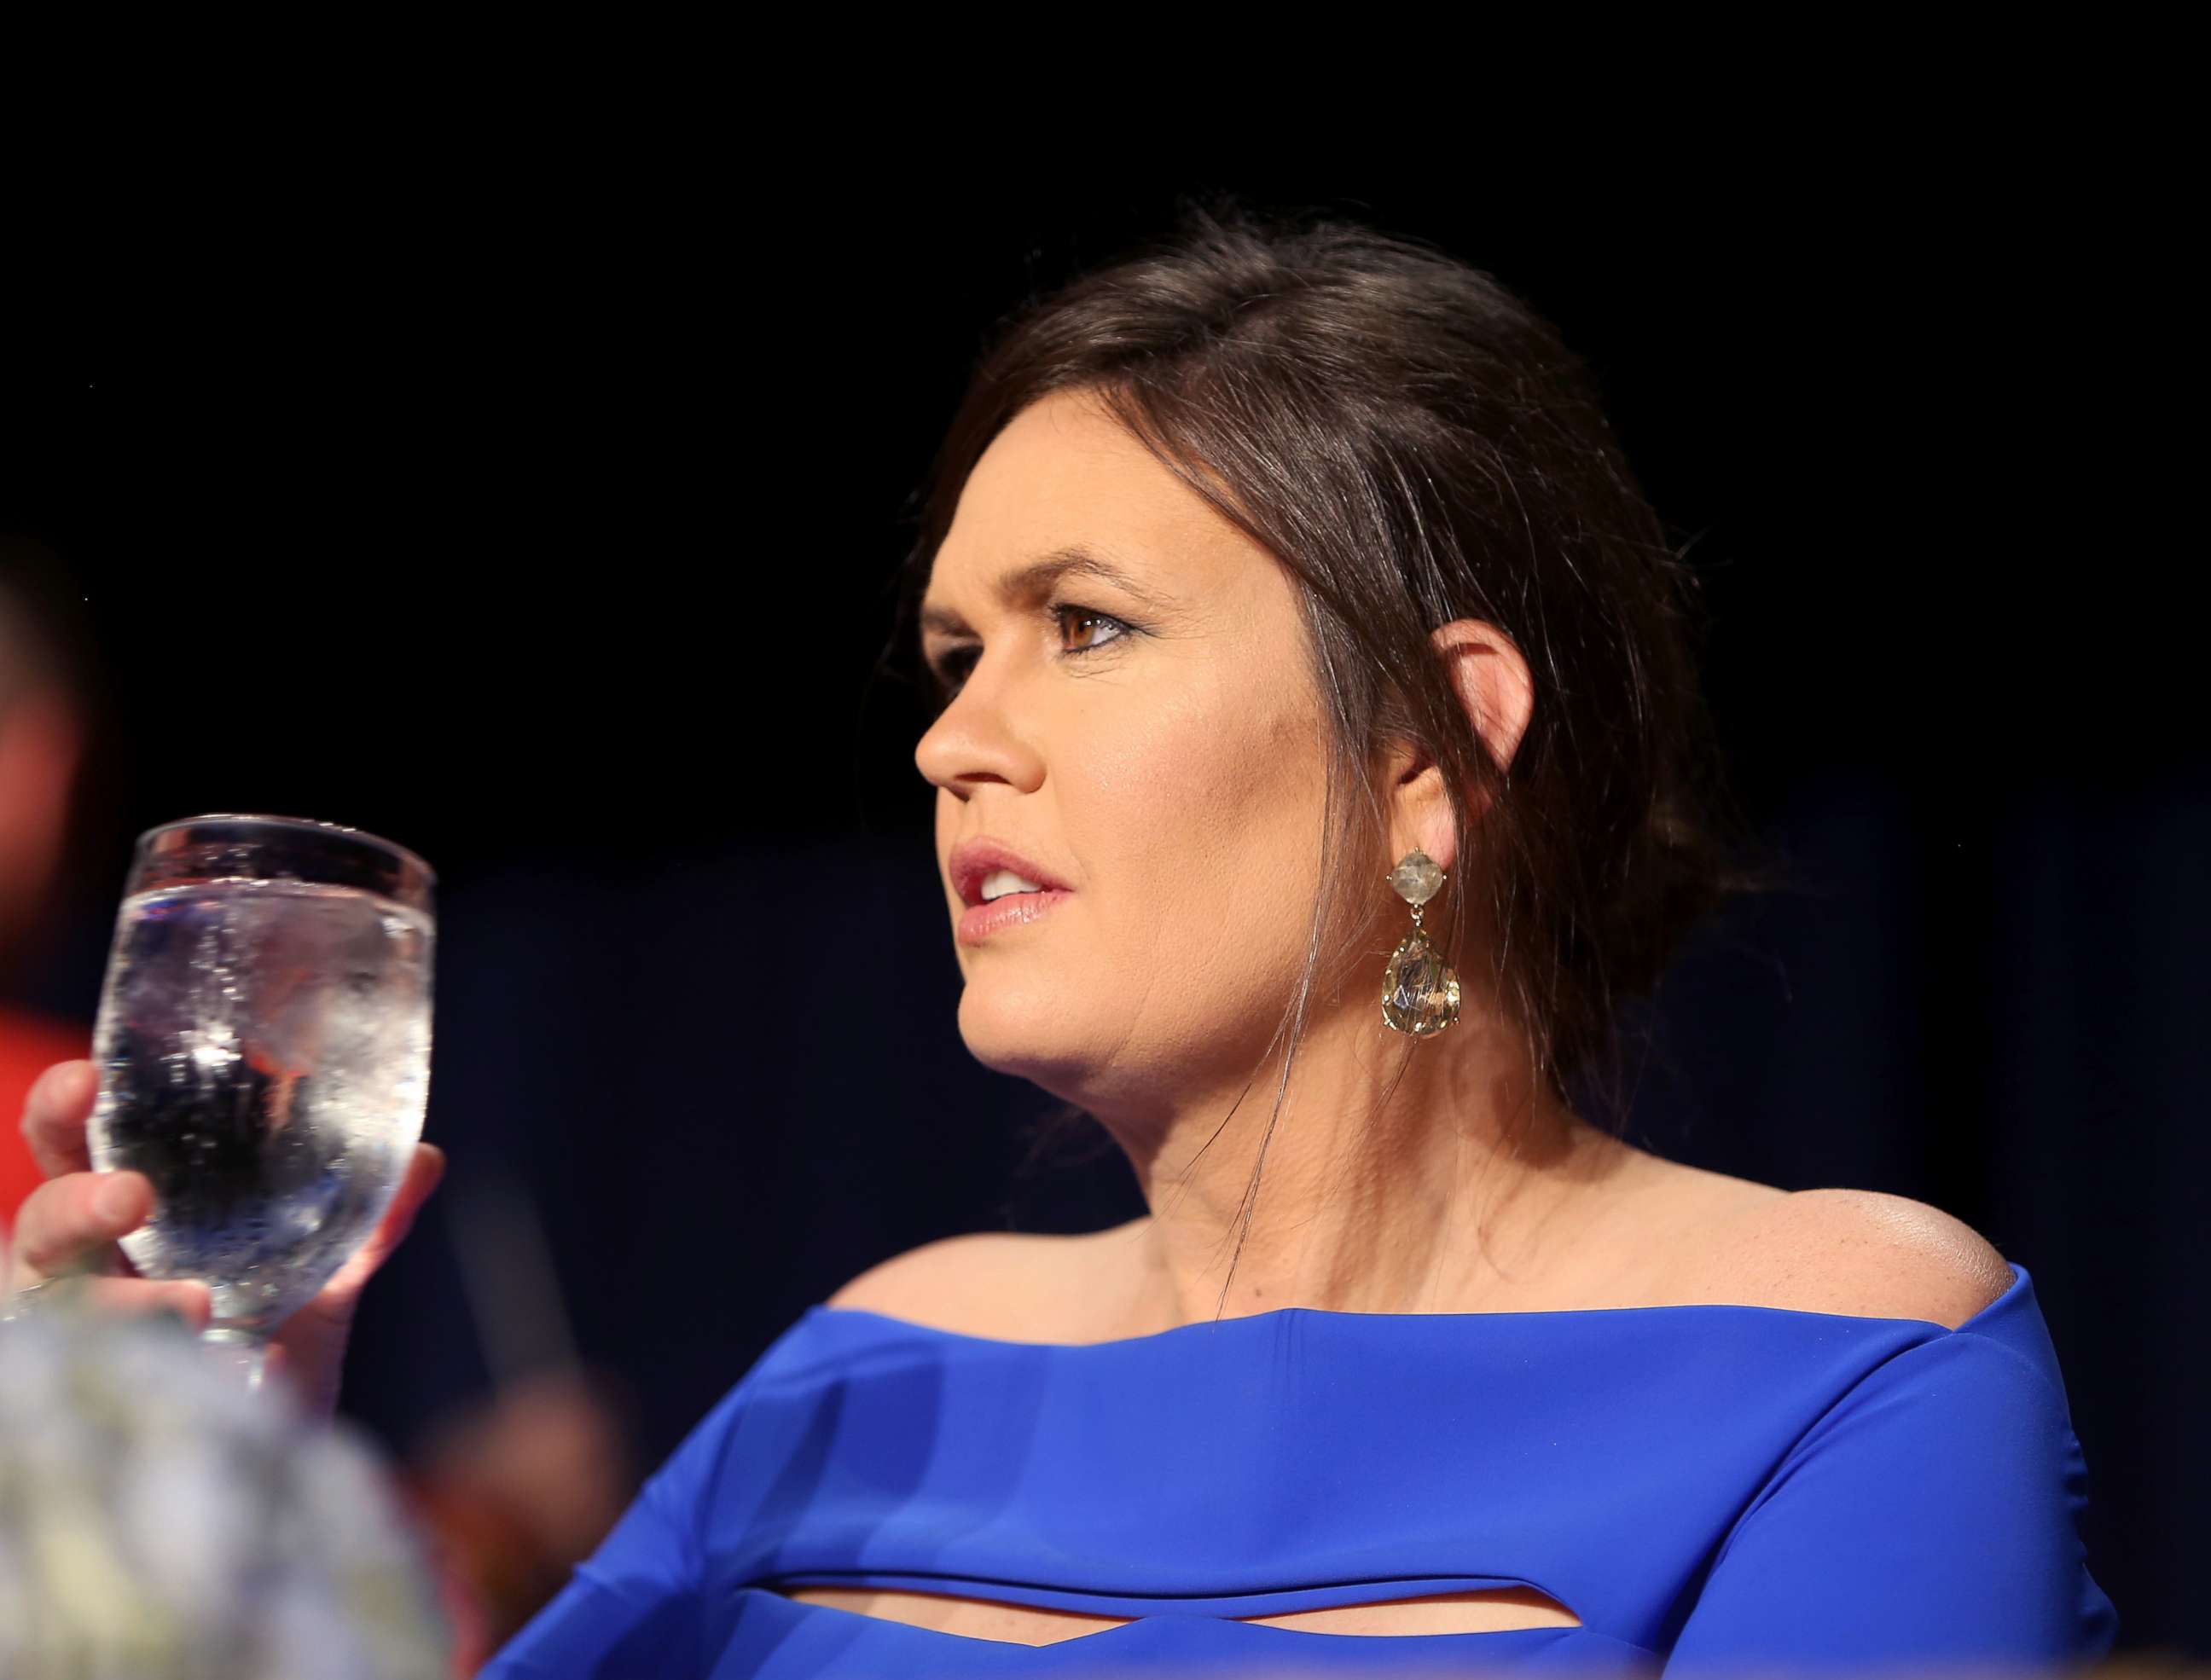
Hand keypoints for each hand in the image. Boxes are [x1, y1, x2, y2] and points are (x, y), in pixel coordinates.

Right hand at [8, 1059, 444, 1421]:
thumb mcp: (327, 1278)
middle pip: (40, 1227)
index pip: (72, 1152)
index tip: (89, 1076)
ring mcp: (84, 1349)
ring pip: (55, 1312)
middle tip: (131, 1195)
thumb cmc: (280, 1352)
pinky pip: (94, 1391)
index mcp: (130, 1222)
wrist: (290, 1458)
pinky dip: (151, 1374)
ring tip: (190, 1304)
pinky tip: (213, 1372)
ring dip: (117, 1302)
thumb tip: (426, 1158)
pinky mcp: (104, 1408)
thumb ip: (370, 1220)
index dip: (63, 1113)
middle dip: (73, 1201)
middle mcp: (89, 1279)